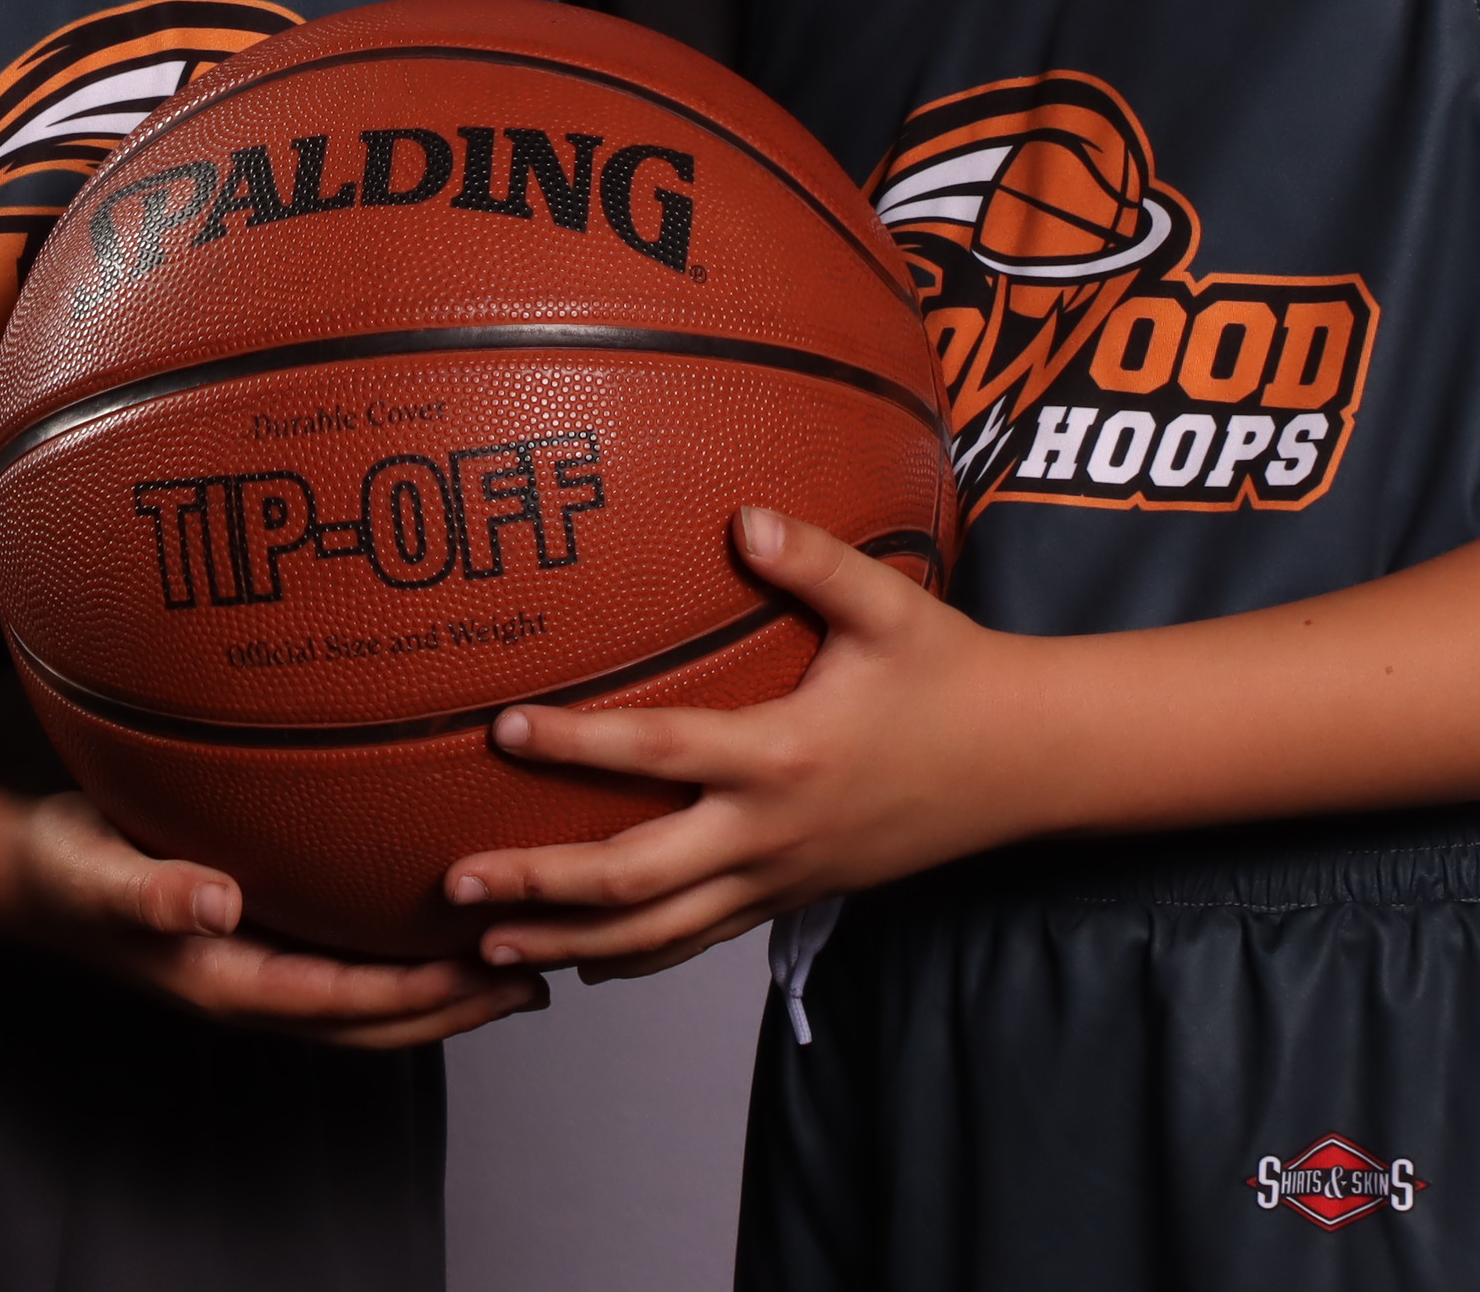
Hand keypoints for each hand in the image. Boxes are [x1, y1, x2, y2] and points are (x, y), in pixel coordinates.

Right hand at [5, 791, 547, 1048]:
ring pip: (368, 1003)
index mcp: (226, 981)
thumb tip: (215, 904)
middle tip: (541, 975)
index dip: (422, 993)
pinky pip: (347, 967)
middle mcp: (253, 987)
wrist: (32, 875)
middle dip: (456, 1007)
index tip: (491, 970)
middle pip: (374, 1020)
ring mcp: (259, 973)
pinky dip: (403, 960)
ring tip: (520, 964)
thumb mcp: (94, 871)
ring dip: (443, 994)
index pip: (345, 1002)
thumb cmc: (64, 867)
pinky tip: (441, 922)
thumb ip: (149, 891)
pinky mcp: (260, 944)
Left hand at [441, 509, 1038, 979]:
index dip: (577, 744)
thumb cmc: (953, 674)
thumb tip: (744, 519)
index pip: (660, 753)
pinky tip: (579, 960)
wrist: (1023, 763)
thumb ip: (816, 561)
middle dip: (541, 885)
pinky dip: (633, 956)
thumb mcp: (890, 607)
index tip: (502, 728)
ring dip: (569, 940)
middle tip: (456, 882)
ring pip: (658, 932)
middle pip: (636, 877)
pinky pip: (699, 942)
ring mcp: (780, 876)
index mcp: (784, 755)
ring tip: (483, 946)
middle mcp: (771, 832)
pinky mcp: (791, 897)